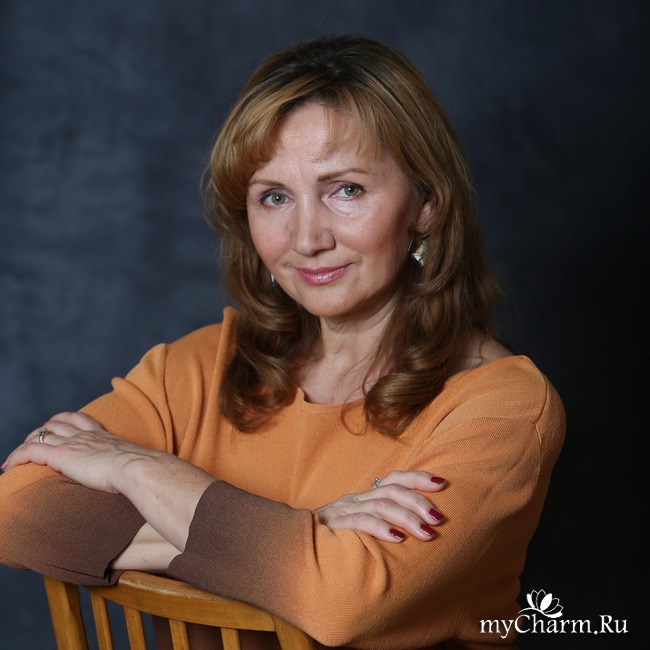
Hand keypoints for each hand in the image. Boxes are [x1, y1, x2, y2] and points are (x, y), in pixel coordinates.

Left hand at [1, 411, 163, 492]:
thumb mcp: (137, 464)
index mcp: (104, 435)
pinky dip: (17, 456)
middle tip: (34, 437)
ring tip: (17, 455)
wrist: (137, 467)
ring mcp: (73, 443)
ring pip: (41, 435)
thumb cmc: (143, 471)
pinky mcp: (62, 455)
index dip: (65, 419)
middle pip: (57, 423)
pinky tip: (8, 466)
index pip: (80, 419)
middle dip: (43, 429)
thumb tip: (147, 478)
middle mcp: (86, 435)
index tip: (57, 423)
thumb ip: (135, 466)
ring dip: (27, 442)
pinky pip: (31, 451)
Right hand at [315, 470, 445, 541]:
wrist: (292, 544)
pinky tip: (397, 538)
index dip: (418, 478)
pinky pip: (360, 521)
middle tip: (439, 518)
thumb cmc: (333, 541)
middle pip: (392, 489)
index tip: (443, 482)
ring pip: (381, 505)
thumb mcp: (359, 528)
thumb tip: (419, 531)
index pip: (394, 479)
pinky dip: (380, 527)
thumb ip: (381, 525)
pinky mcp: (334, 525)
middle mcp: (356, 499)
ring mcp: (344, 510)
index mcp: (365, 497)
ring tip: (427, 533)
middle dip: (418, 501)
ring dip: (407, 517)